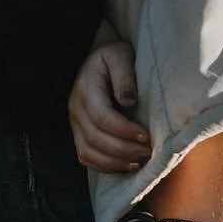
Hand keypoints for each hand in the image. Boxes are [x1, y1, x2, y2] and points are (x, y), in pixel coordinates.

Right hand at [68, 41, 150, 172]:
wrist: (98, 61)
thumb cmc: (113, 57)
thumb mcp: (120, 56)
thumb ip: (124, 76)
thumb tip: (129, 101)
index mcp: (86, 89)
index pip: (101, 117)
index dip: (124, 130)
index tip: (146, 136)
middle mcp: (76, 109)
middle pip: (95, 138)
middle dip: (123, 150)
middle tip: (147, 153)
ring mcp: (75, 123)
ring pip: (88, 152)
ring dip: (114, 162)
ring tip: (139, 162)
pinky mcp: (78, 133)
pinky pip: (86, 157)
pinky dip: (104, 166)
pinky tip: (125, 165)